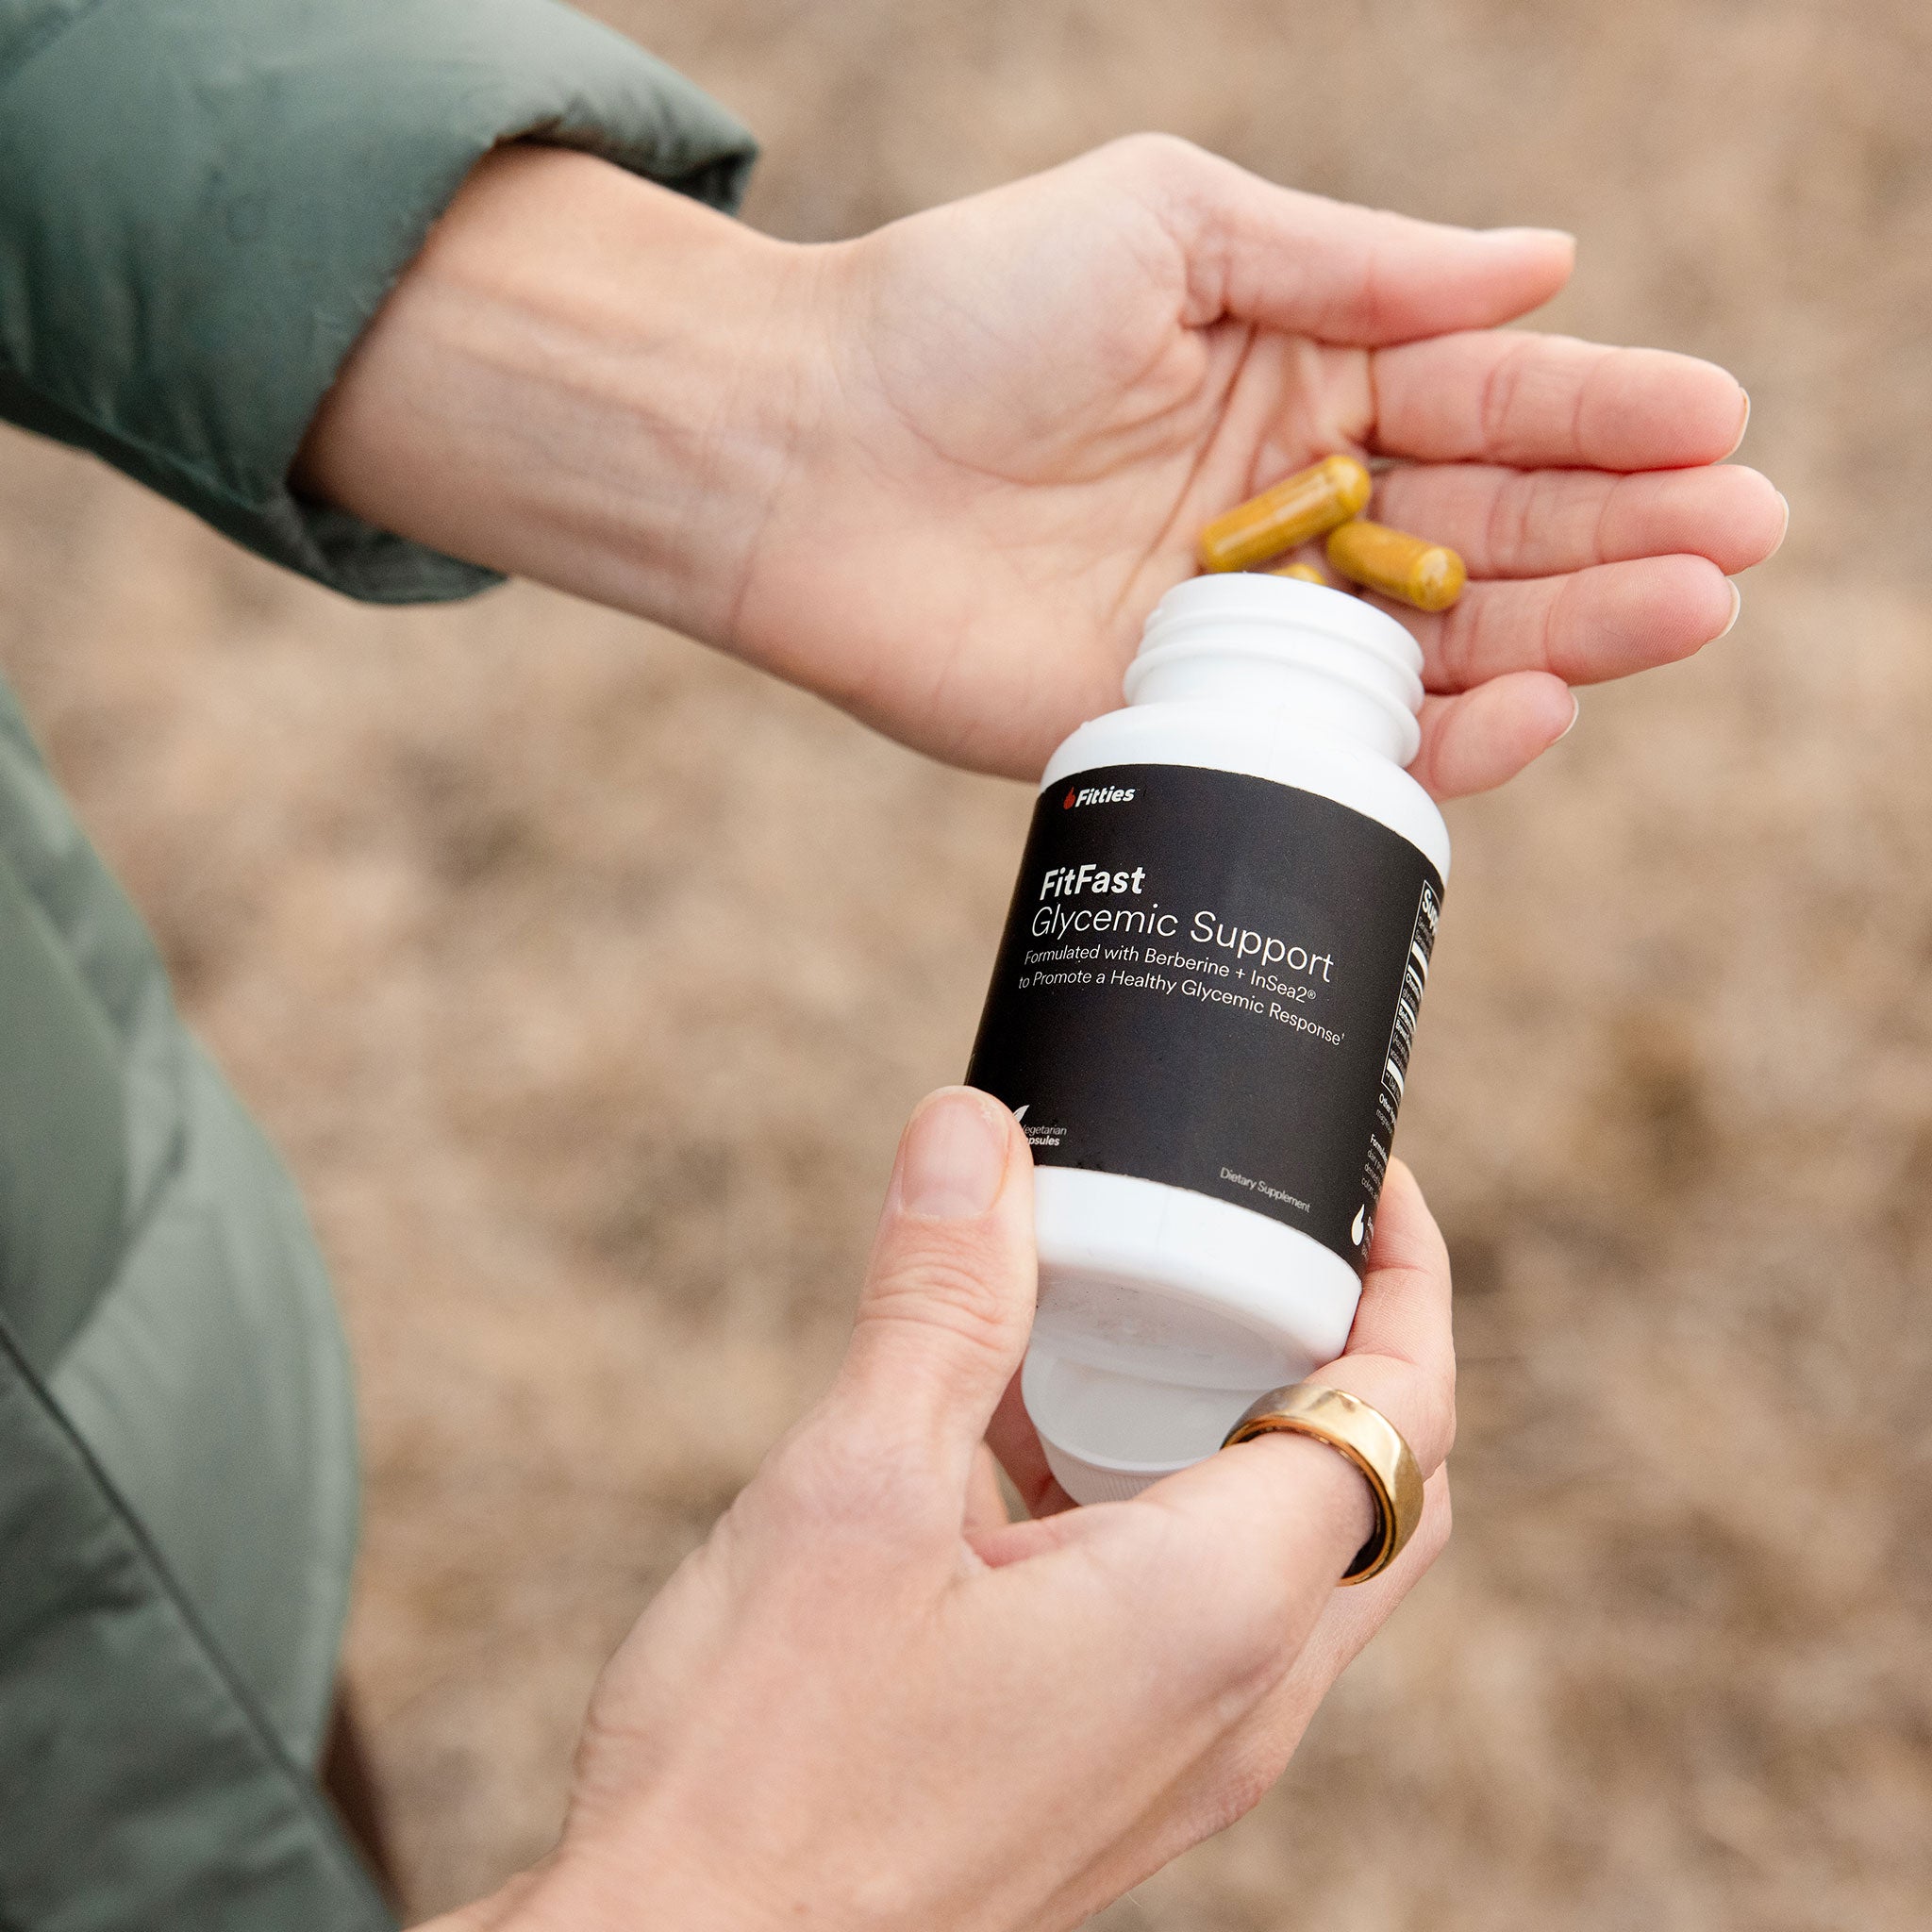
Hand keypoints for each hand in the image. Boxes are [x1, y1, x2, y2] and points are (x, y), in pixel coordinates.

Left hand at [300, 138, 1784, 792]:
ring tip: (1688, 608)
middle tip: (1738, 535)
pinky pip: (1331, 744)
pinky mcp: (1178, 724)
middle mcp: (1289, 513)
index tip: (1715, 420)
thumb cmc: (967, 307)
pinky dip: (1434, 738)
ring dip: (1572, 632)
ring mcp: (1241, 629)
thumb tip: (1544, 260)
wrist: (798, 445)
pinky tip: (1530, 703)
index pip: (1486, 399)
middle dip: (1620, 529)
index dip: (1604, 412)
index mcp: (1300, 382)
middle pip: (1491, 530)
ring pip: (1438, 644)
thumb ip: (1357, 266)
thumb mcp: (1174, 225)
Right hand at [421, 1090, 1454, 1931]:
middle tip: (1258, 1238)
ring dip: (1243, 1423)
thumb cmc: (769, 1773)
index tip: (1366, 1179)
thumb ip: (939, 1301)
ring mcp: (1184, 1755)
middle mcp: (1240, 1701)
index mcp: (1217, 1614)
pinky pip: (1202, 1615)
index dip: (1407, 1274)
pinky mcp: (1114, 1776)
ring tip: (1127, 1318)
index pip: (1404, 1411)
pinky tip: (1024, 1450)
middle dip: (1347, 1344)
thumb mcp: (855, 1492)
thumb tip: (975, 1133)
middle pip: (1381, 1486)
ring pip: (1291, 1556)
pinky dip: (1163, 1502)